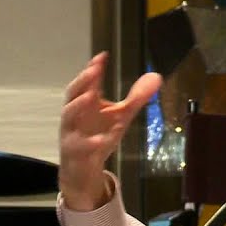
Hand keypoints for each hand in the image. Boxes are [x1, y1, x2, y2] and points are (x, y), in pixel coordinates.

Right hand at [59, 52, 161, 210]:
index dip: (94, 68)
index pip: (87, 82)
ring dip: (78, 105)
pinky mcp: (75, 153)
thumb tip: (156, 76)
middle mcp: (75, 114)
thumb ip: (136, 98)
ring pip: (69, 117)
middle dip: (83, 81)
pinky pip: (80, 147)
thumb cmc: (98, 136)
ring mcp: (71, 132)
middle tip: (94, 69)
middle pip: (73, 94)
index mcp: (85, 102)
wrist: (82, 170)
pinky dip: (91, 143)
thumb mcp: (121, 117)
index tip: (103, 56)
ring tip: (91, 96)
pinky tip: (102, 139)